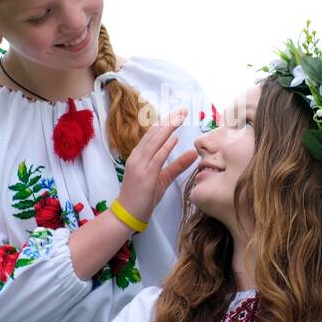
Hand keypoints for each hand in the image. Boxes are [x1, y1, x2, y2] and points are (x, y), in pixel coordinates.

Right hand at [116, 106, 197, 221]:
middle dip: (169, 120)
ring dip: (168, 128)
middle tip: (183, 109)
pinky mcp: (144, 174)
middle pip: (154, 133)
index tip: (178, 113)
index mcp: (139, 155)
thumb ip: (177, 165)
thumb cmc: (143, 197)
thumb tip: (193, 153)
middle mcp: (137, 156)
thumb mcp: (163, 179)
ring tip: (180, 117)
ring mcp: (139, 164)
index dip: (166, 122)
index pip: (153, 134)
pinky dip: (165, 147)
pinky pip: (156, 157)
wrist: (128, 213)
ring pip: (154, 141)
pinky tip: (174, 138)